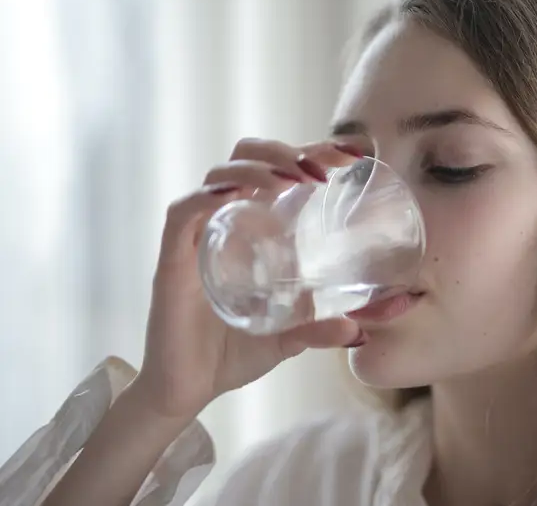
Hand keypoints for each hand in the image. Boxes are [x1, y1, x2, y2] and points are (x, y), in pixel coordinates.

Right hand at [132, 138, 362, 419]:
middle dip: (284, 150)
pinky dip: (208, 196)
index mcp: (252, 228)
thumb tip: (360, 330)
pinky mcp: (172, 260)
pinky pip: (184, 213)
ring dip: (258, 167)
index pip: (278, 170)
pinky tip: (238, 194)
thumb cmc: (232, 354)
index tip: (351, 155)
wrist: (187, 391)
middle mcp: (224, 222)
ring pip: (219, 175)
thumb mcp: (289, 338)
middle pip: (246, 157)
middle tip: (322, 170)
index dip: (311, 152)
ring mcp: (197, 238)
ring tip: (293, 179)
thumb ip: (321, 329)